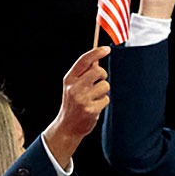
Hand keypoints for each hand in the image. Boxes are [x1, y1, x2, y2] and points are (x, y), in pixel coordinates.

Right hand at [41, 46, 111, 168]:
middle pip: (98, 71)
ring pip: (105, 85)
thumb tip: (96, 59)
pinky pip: (106, 99)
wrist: (67, 126)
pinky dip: (103, 102)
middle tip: (97, 84)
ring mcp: (82, 98)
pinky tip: (94, 107)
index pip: (84, 61)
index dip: (96, 53)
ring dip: (103, 92)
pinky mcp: (90, 109)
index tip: (107, 49)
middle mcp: (74, 87)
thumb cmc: (73, 104)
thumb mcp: (73, 86)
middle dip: (102, 76)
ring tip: (94, 98)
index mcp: (69, 79)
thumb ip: (83, 74)